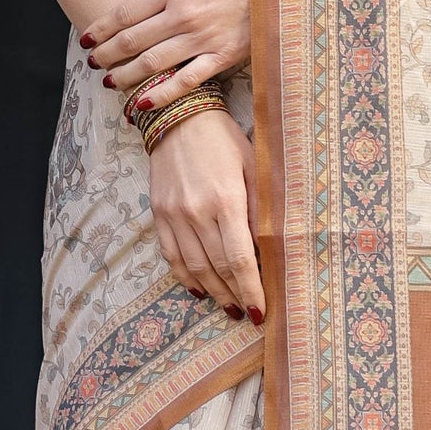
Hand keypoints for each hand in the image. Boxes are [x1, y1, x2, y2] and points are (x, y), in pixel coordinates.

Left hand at [82, 0, 252, 111]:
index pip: (125, 13)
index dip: (101, 28)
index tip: (86, 37)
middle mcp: (181, 15)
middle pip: (132, 40)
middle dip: (107, 54)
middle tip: (93, 62)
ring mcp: (201, 39)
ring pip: (152, 63)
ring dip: (126, 75)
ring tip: (111, 82)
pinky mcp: (221, 57)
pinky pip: (186, 81)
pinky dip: (162, 94)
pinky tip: (143, 103)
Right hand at [146, 108, 263, 322]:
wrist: (178, 115)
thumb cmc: (224, 139)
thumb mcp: (253, 166)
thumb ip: (260, 206)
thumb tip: (271, 248)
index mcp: (227, 199)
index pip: (241, 258)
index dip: (251, 289)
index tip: (261, 311)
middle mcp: (197, 211)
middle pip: (218, 267)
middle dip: (236, 295)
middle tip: (248, 314)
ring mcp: (174, 214)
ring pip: (195, 266)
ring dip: (214, 291)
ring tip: (228, 306)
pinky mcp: (158, 213)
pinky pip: (171, 255)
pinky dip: (185, 277)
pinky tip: (199, 289)